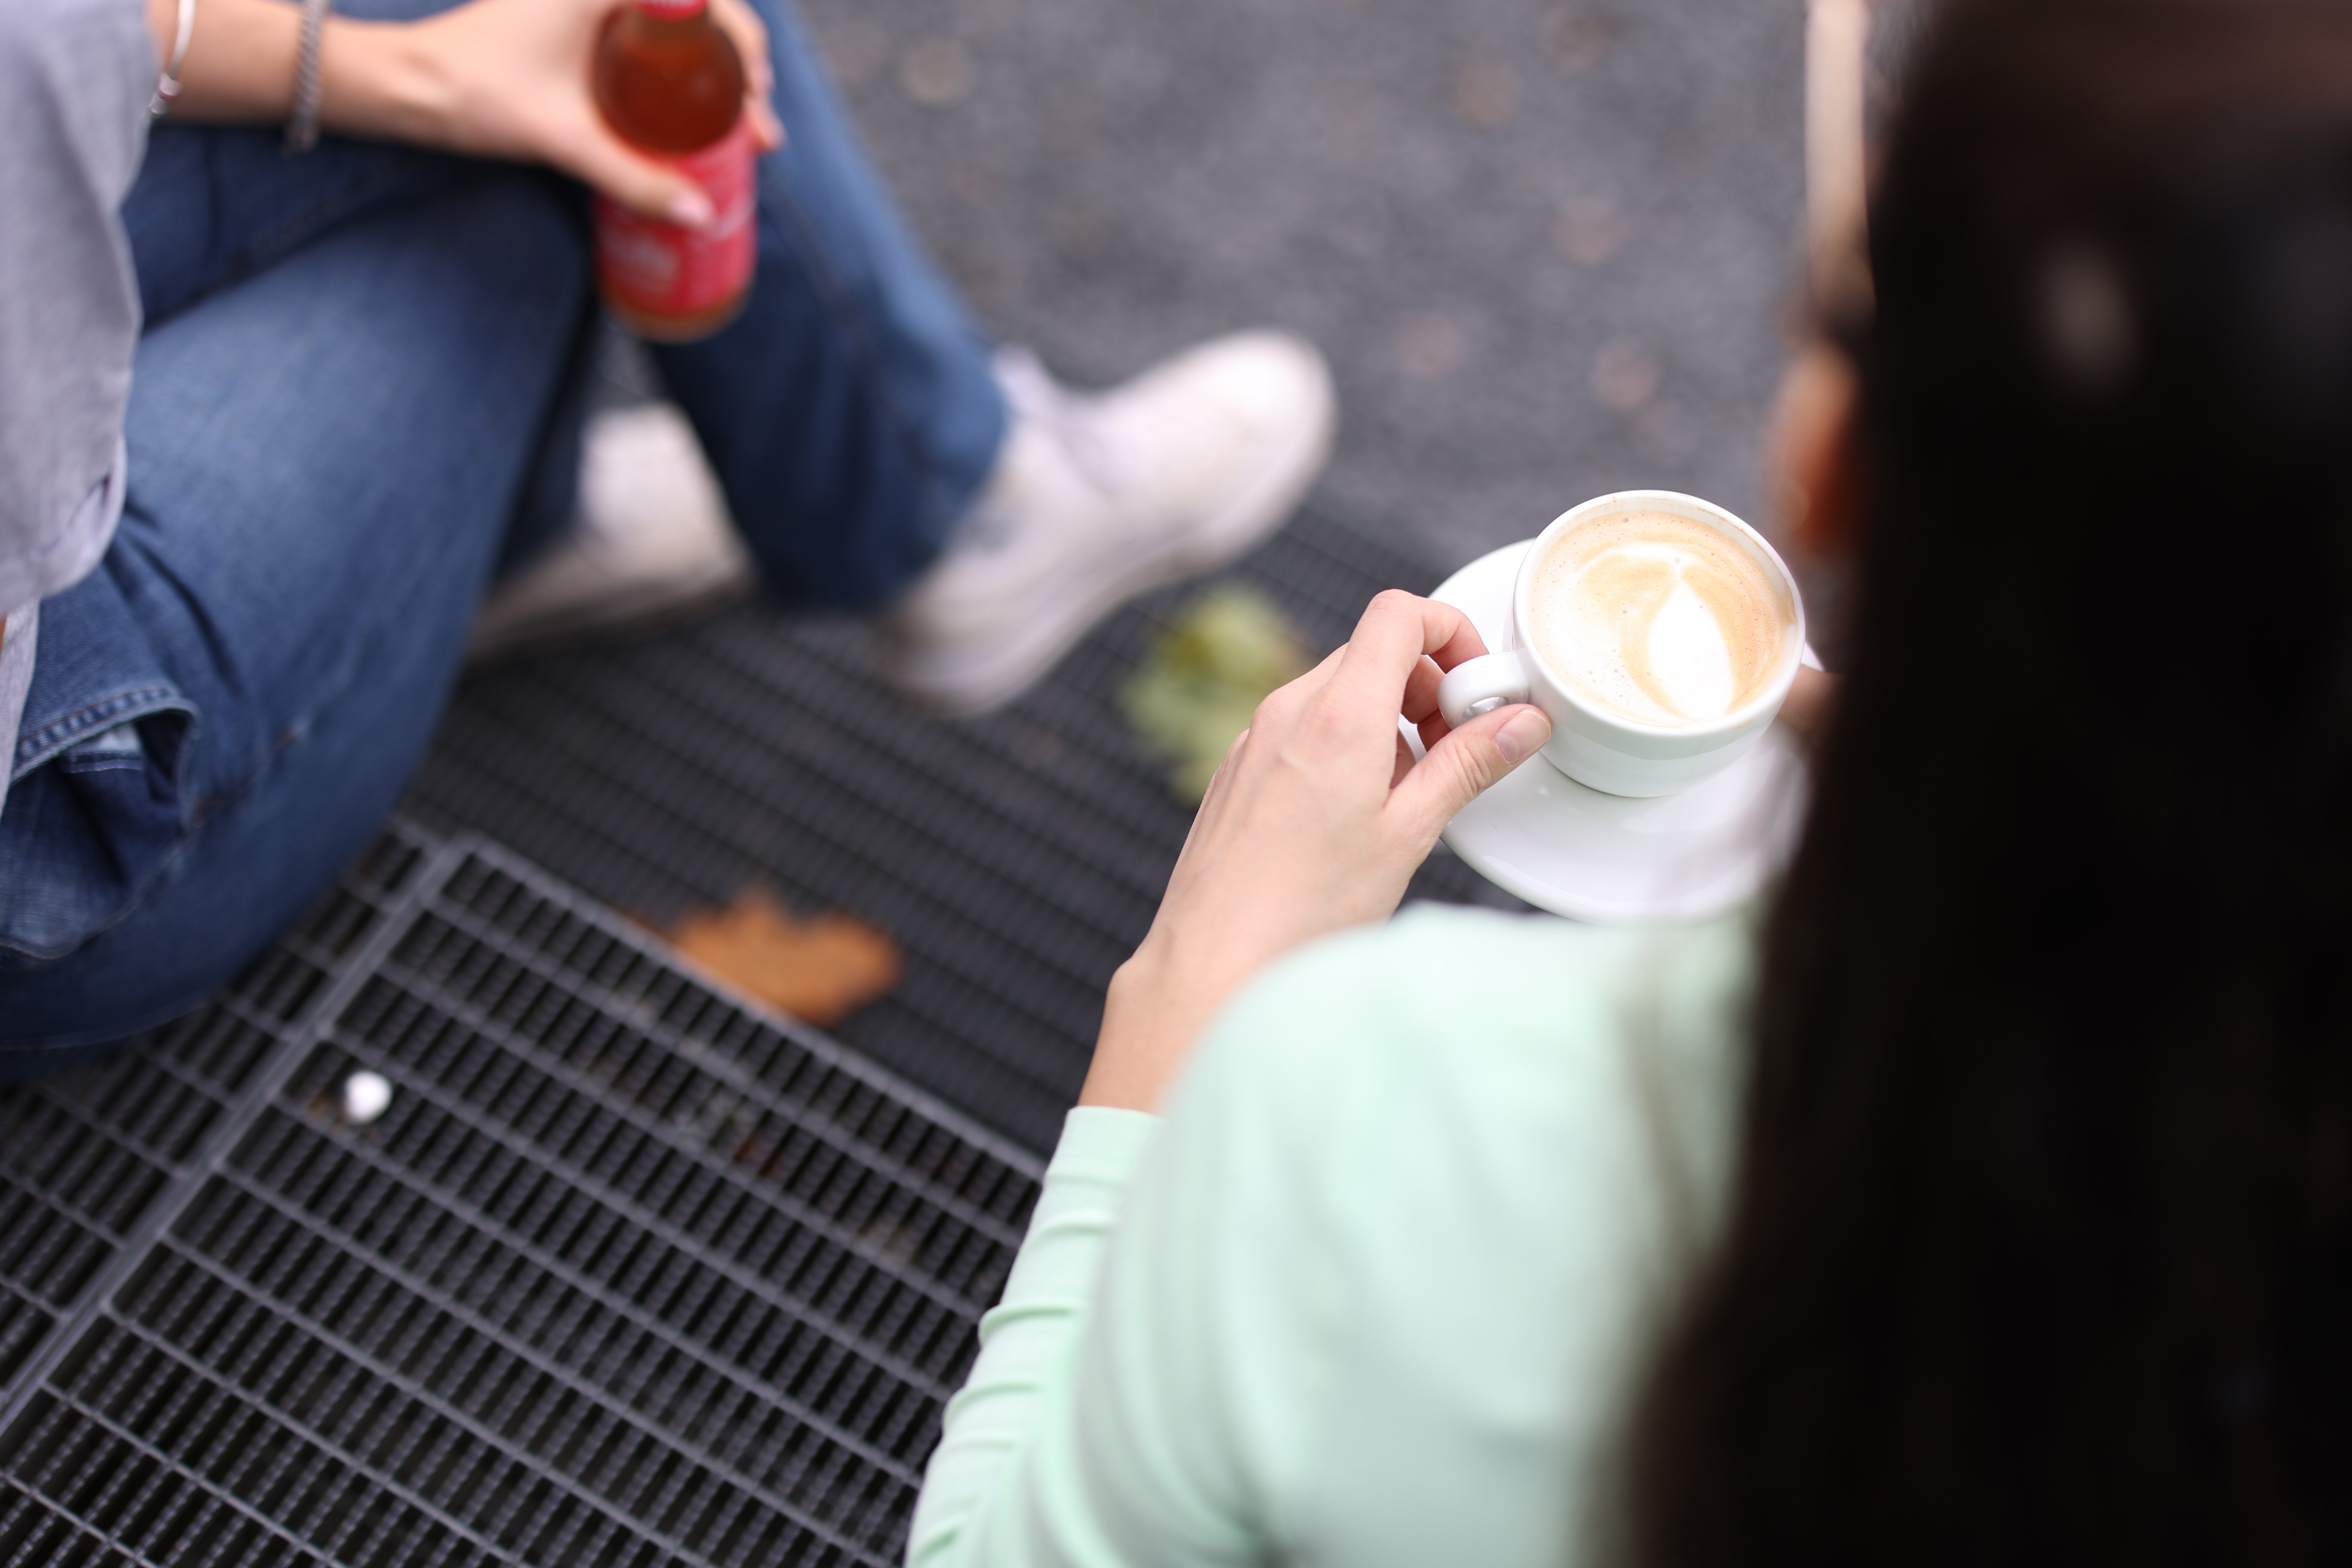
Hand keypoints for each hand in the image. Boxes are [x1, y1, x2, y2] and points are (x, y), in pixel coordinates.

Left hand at [377, 0, 786, 222]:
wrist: (406, 83)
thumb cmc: (473, 93)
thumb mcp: (562, 138)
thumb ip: (632, 176)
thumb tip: (701, 213)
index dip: (745, 43)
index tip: (757, 95)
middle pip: (698, 8)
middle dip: (739, 63)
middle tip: (756, 123)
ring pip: (674, 22)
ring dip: (711, 66)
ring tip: (734, 120)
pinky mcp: (573, 19)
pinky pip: (645, 32)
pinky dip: (675, 64)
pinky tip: (689, 108)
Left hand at [1081, 590, 1551, 1111]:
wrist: (1213, 962)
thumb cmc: (1306, 910)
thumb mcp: (1409, 833)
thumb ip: (1468, 766)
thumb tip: (1521, 721)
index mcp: (1338, 713)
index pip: (1400, 614)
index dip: (1453, 632)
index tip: (1478, 686)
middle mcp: (1288, 711)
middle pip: (1372, 652)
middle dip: (1428, 688)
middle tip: (1456, 750)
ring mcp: (1255, 739)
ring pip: (1338, 692)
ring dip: (1389, 721)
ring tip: (1408, 795)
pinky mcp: (1237, 770)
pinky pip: (1303, 729)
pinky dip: (1345, 746)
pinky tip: (1356, 815)